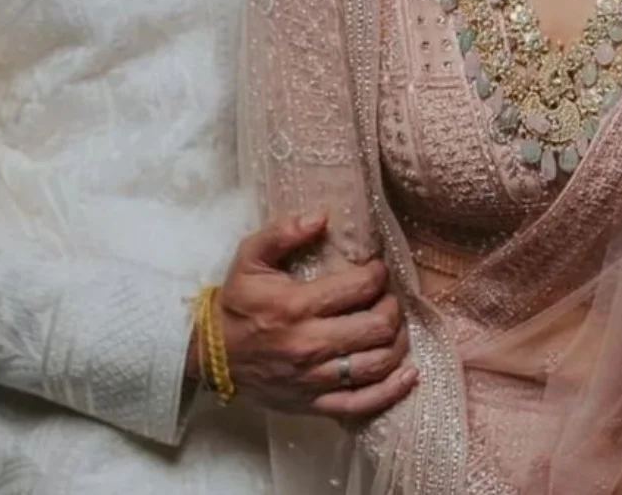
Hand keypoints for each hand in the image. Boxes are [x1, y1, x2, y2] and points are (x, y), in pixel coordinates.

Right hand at [200, 212, 417, 419]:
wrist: (213, 354)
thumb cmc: (237, 302)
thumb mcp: (250, 257)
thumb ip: (283, 232)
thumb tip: (321, 217)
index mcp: (296, 305)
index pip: (358, 288)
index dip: (378, 275)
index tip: (377, 269)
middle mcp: (310, 344)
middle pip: (376, 327)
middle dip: (392, 307)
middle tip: (389, 297)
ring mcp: (314, 379)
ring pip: (376, 364)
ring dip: (397, 342)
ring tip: (394, 326)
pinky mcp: (315, 403)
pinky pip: (363, 404)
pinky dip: (392, 391)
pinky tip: (408, 374)